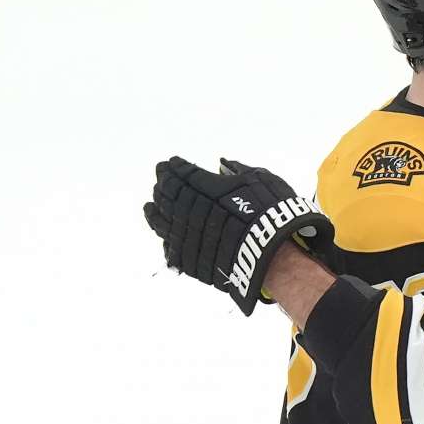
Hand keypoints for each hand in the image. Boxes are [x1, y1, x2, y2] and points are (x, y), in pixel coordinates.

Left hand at [143, 156, 333, 315]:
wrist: (274, 254)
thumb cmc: (272, 213)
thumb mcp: (262, 180)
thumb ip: (239, 171)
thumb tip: (223, 164)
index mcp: (206, 186)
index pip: (182, 172)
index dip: (175, 166)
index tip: (171, 163)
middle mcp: (190, 209)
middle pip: (168, 194)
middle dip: (163, 184)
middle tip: (160, 179)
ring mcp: (187, 236)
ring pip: (161, 220)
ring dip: (154, 211)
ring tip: (150, 206)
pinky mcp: (190, 259)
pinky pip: (170, 247)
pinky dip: (166, 238)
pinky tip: (164, 234)